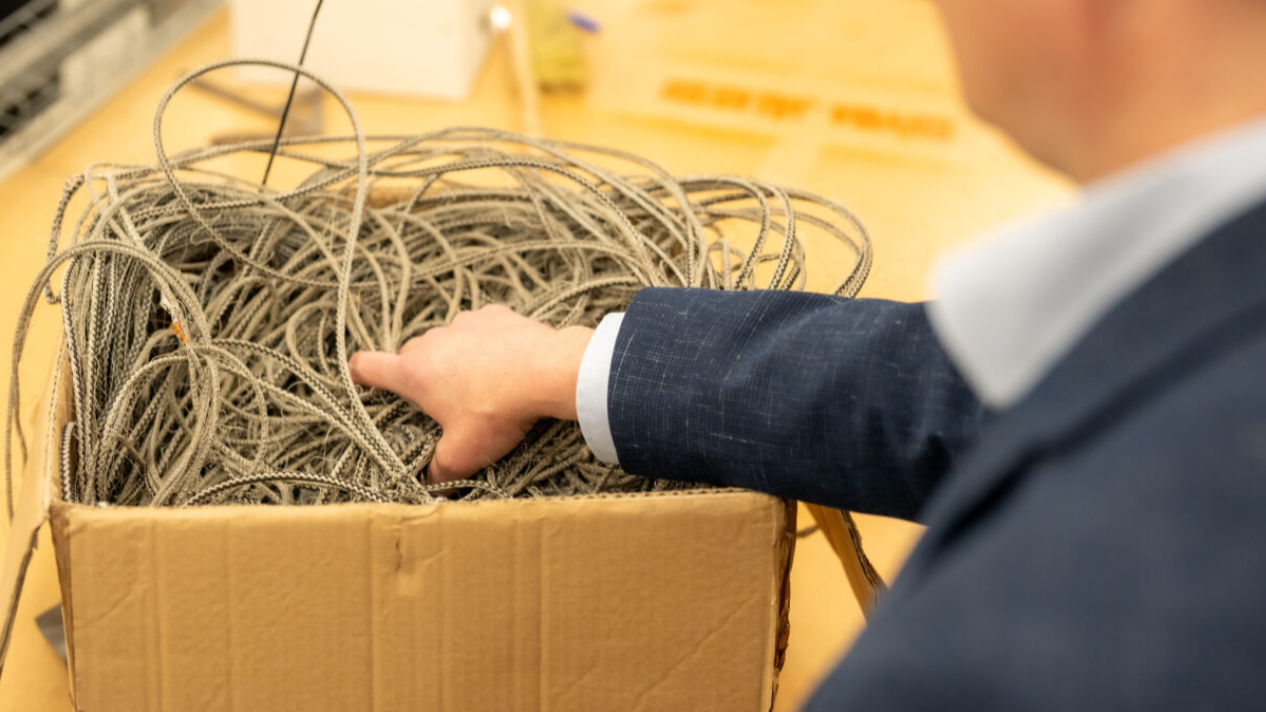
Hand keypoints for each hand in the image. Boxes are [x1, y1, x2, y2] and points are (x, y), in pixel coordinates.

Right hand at [348, 305, 592, 484]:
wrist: (546, 372)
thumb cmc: (497, 412)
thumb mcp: (464, 454)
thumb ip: (440, 472)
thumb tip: (433, 488)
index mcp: (414, 373)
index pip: (367, 366)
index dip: (360, 375)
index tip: (361, 382)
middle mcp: (432, 341)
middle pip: (410, 355)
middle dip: (420, 376)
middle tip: (440, 402)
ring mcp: (464, 323)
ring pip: (447, 340)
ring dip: (456, 358)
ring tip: (480, 383)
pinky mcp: (495, 314)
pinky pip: (482, 328)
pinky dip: (488, 342)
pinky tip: (506, 361)